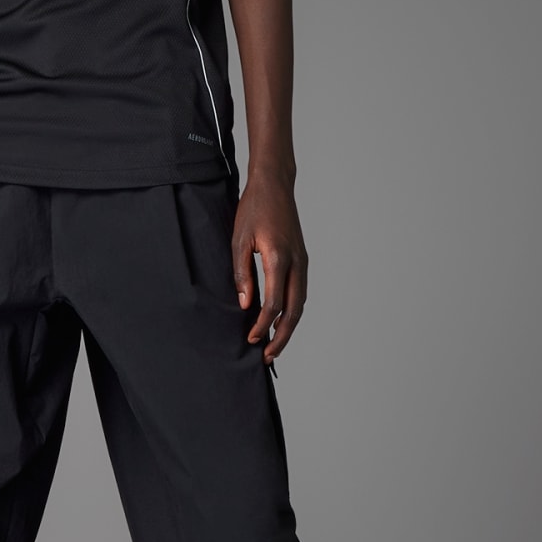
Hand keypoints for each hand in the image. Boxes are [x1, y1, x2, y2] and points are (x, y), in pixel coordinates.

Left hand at [232, 169, 306, 363]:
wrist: (275, 185)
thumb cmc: (253, 208)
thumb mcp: (239, 240)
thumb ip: (241, 274)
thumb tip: (246, 304)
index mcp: (279, 258)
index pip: (274, 304)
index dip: (263, 326)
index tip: (251, 340)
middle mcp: (296, 262)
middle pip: (294, 311)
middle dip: (282, 337)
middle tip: (268, 357)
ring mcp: (303, 261)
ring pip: (301, 303)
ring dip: (289, 327)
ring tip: (275, 345)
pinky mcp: (302, 259)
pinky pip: (301, 291)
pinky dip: (293, 310)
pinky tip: (282, 320)